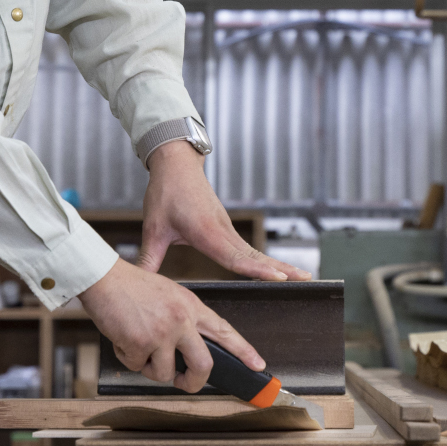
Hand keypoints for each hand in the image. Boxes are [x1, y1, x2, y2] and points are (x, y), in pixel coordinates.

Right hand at [78, 258, 264, 392]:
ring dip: (147, 366)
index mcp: (190, 305)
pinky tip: (122, 337)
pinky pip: (137, 366)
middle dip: (194, 382)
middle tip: (184, 383)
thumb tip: (183, 351)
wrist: (103, 278)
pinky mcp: (143, 342)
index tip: (257, 366)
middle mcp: (182, 319)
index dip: (243, 351)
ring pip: (165, 372)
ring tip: (135, 343)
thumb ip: (181, 318)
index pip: (224, 331)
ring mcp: (164, 332)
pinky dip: (127, 357)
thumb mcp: (166, 294)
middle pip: (203, 364)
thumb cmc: (129, 286)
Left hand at [139, 140, 310, 280]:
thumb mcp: (153, 227)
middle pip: (255, 255)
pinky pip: (247, 247)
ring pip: (255, 251)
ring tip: (305, 276)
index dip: (257, 269)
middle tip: (308, 280)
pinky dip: (265, 259)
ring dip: (279, 264)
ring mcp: (227, 228)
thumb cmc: (165, 193)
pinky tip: (276, 270)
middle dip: (281, 269)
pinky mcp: (226, 227)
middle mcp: (222, 230)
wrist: (176, 163)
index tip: (280, 278)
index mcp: (206, 232)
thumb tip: (138, 282)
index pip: (235, 256)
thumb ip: (149, 258)